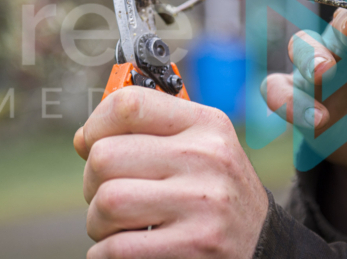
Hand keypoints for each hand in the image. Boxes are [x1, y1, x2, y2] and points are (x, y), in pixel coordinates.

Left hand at [74, 87, 267, 258]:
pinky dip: (104, 251)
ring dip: (97, 219)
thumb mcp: (198, 147)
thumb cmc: (215, 190)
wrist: (262, 242)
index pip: (129, 103)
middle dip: (92, 181)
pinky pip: (116, 247)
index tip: (91, 141)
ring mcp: (202, 203)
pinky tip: (120, 246)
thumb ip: (147, 134)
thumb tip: (84, 138)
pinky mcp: (194, 245)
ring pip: (106, 201)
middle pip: (105, 155)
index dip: (96, 123)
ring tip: (116, 223)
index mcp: (205, 124)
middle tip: (107, 192)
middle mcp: (206, 157)